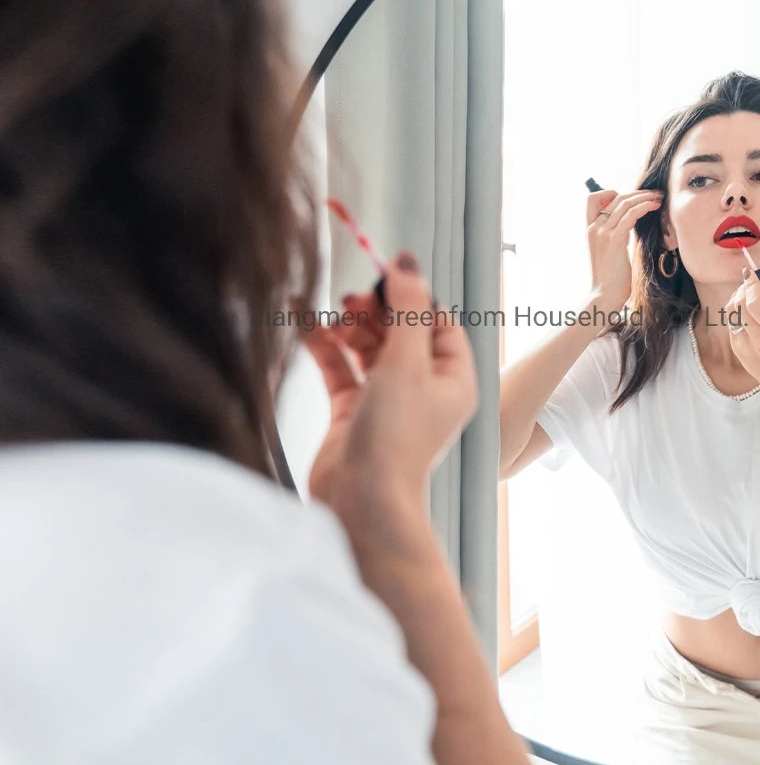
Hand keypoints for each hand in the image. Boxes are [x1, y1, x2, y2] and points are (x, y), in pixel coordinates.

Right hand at [298, 253, 477, 518]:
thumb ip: (407, 307)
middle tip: (353, 300)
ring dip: (350, 326)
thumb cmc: (396, 436)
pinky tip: (303, 319)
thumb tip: (406, 261)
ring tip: (334, 315)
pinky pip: (340, 368)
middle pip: (402, 330)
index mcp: (452, 378)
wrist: (361, 503)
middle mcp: (424, 389)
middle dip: (377, 310)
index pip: (438, 321)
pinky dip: (324, 345)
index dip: (412, 296)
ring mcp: (387, 401)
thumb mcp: (406, 360)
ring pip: (369, 347)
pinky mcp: (352, 414)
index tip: (382, 275)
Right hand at [586, 188, 662, 309]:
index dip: (610, 193)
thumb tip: (628, 224)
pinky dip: (645, 206)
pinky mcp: (614, 240)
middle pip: (615, 197)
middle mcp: (594, 228)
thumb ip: (614, 235)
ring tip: (659, 198)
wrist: (605, 295)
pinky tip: (655, 207)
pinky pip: (631, 214)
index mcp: (590, 230)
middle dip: (637, 193)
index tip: (630, 198)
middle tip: (654, 194)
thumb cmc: (611, 278)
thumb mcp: (609, 251)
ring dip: (645, 197)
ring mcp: (602, 233)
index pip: (592, 199)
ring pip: (624, 203)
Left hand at [724, 265, 759, 391]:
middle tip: (751, 281)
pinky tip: (746, 308)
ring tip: (749, 292)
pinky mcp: (735, 348)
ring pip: (731, 312)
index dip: (752, 285)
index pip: (756, 305)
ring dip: (737, 296)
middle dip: (743, 288)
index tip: (753, 273)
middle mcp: (759, 342)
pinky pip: (730, 321)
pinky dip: (736, 309)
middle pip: (740, 306)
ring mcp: (744, 347)